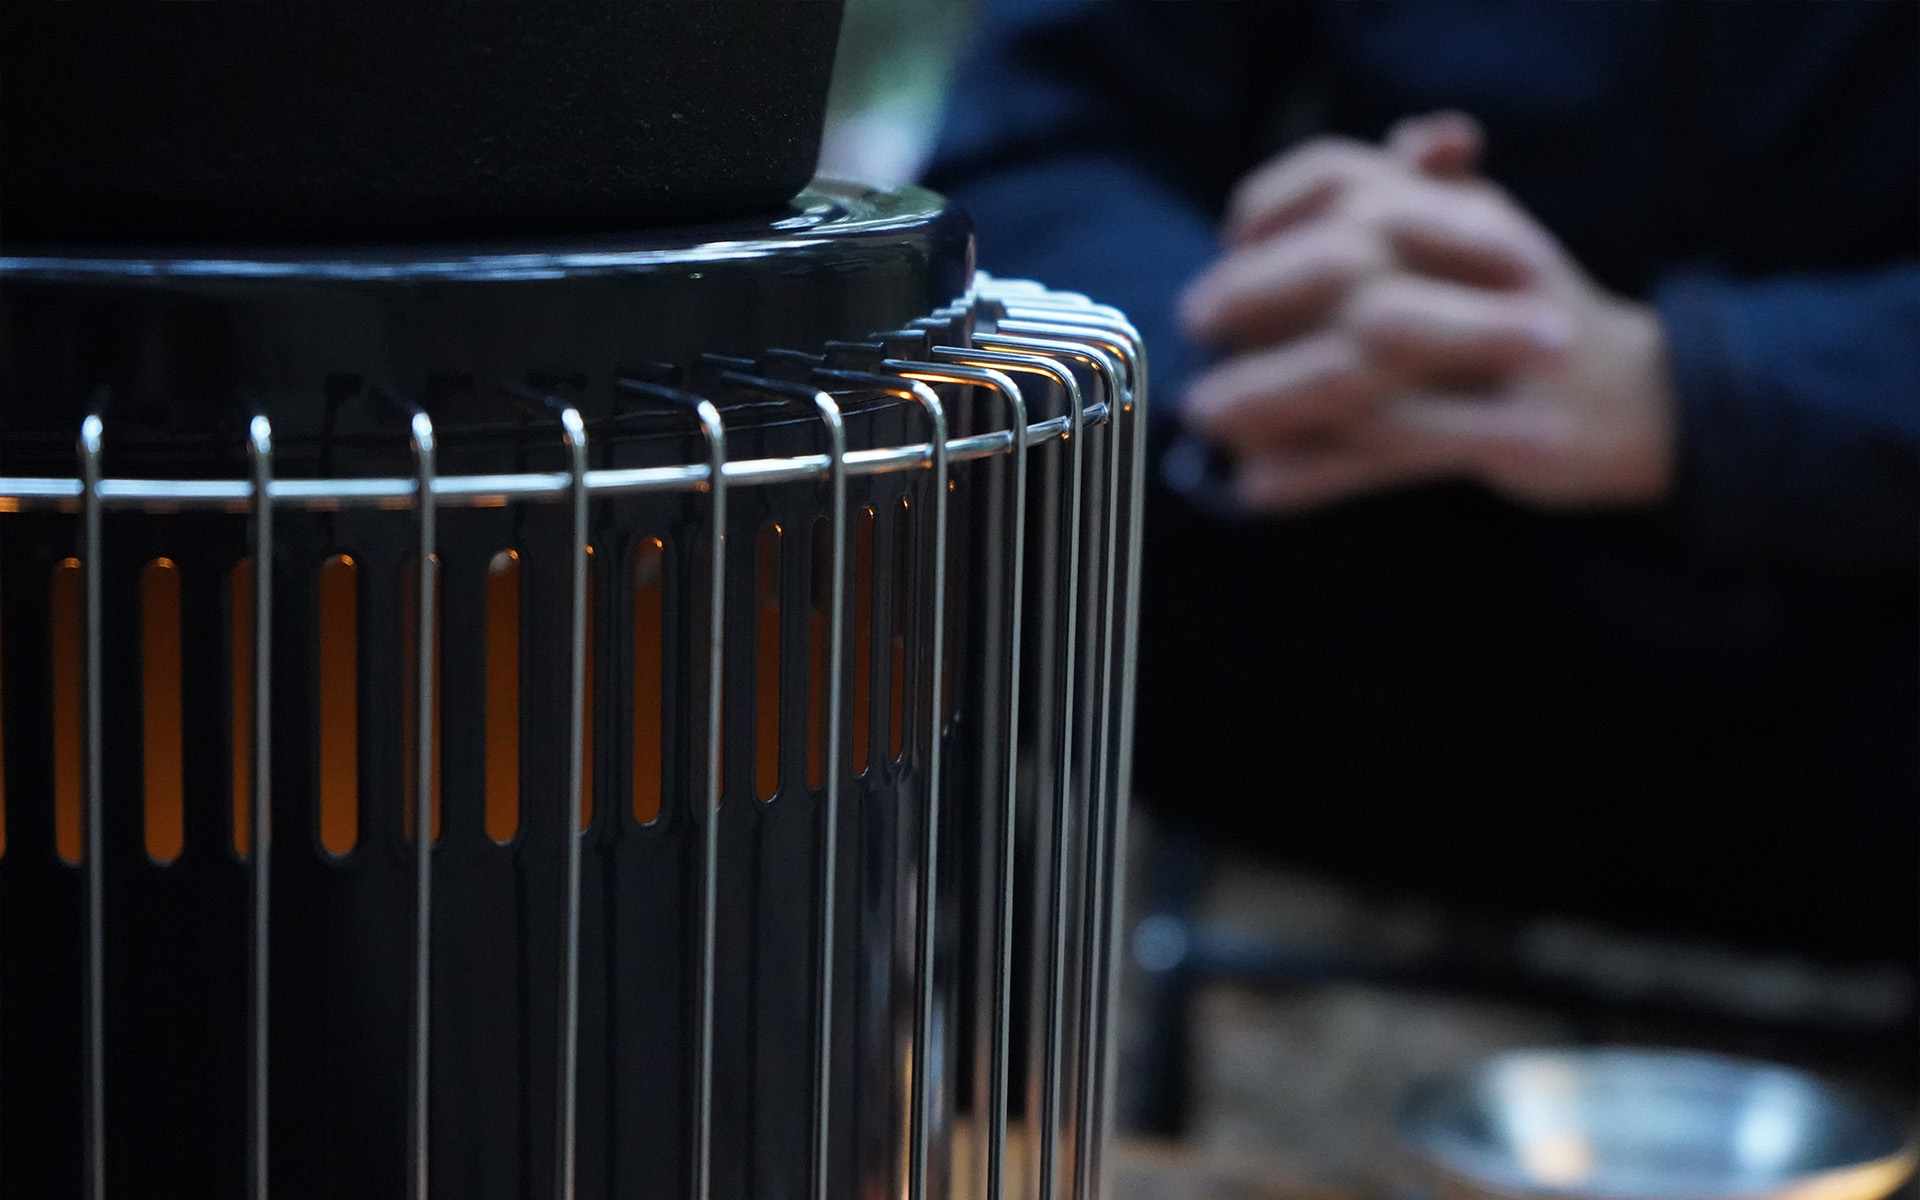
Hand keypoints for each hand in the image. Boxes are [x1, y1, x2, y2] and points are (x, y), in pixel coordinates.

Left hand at [1177, 113, 1675, 512]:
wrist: (1641, 398)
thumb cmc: (1530, 312)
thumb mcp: (1479, 233)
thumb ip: (1418, 188)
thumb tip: (1391, 141)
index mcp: (1462, 210)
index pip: (1350, 176)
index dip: (1275, 203)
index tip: (1226, 236)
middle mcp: (1477, 267)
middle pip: (1346, 265)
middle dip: (1257, 294)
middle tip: (1195, 324)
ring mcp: (1492, 354)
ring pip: (1360, 367)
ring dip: (1269, 392)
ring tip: (1205, 415)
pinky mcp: (1501, 434)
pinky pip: (1389, 454)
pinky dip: (1317, 473)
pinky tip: (1259, 488)